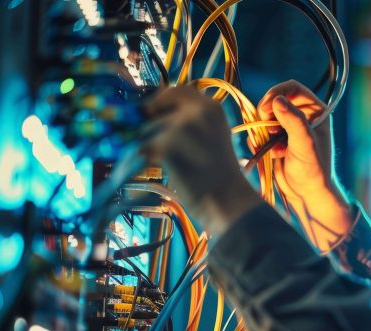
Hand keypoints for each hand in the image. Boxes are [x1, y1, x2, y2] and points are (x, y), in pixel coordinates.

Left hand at [142, 86, 260, 235]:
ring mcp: (180, 127)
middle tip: (156, 145)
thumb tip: (156, 113)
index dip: (161, 100)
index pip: (177, 90)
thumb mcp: (214, 135)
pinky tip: (160, 171)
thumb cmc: (221, 175)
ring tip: (167, 164)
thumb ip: (191, 120)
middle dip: (150, 126)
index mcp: (211, 107)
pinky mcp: (165, 145)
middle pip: (155, 109)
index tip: (153, 112)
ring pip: (145, 130)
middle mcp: (196, 110)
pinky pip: (141, 148)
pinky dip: (144, 161)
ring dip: (147, 146)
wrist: (229, 200)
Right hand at [257, 80, 353, 250]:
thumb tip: (277, 100)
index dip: (277, 92)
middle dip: (266, 114)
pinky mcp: (275, 139)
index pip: (293, 88)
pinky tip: (272, 155)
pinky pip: (259, 131)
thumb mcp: (305, 143)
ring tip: (273, 147)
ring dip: (263, 130)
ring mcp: (287, 127)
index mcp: (315, 111)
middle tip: (268, 130)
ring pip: (264, 115)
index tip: (266, 107)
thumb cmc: (313, 170)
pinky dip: (260, 141)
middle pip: (274, 99)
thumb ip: (293, 121)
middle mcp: (302, 115)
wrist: (306, 194)